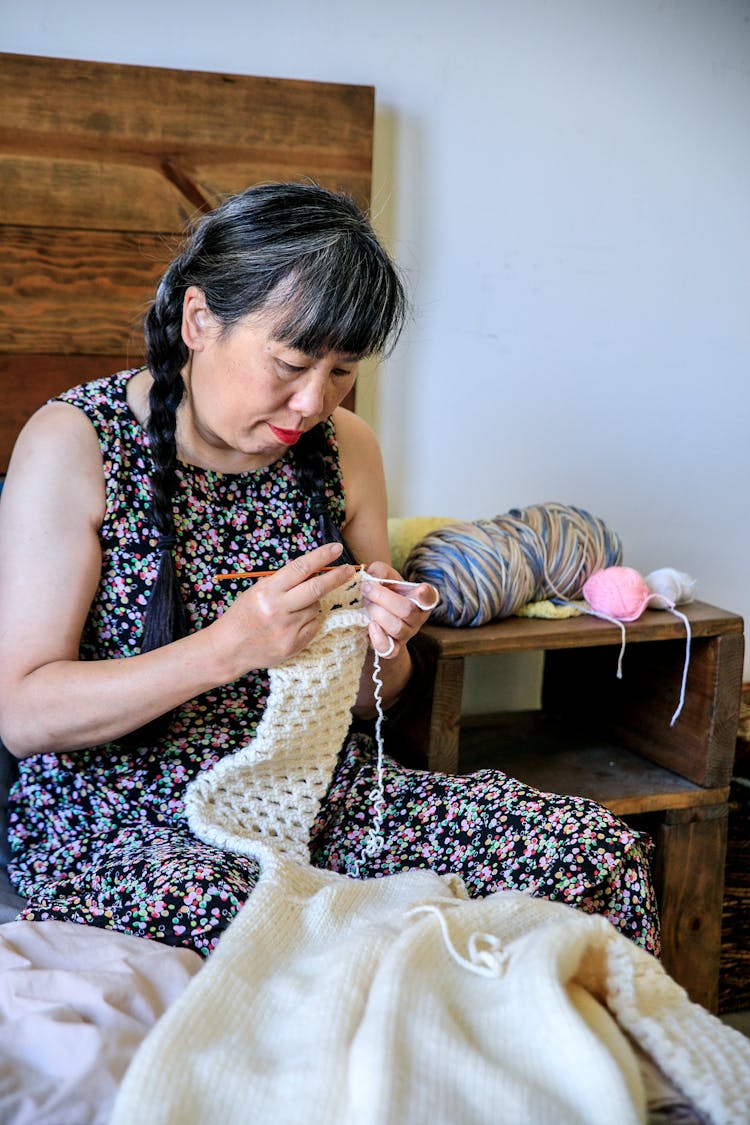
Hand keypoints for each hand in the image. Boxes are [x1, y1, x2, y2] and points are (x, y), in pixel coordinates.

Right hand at [209, 542, 355, 679]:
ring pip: (316, 607)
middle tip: (349, 569)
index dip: (321, 556)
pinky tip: (294, 622)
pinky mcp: (294, 644)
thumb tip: (311, 569)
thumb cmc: (243, 616)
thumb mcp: (257, 591)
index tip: (336, 549)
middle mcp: (279, 609)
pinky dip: (310, 620)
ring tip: (294, 608)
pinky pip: (314, 625)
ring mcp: (288, 628)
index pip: (300, 568)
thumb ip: (282, 581)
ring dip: (312, 603)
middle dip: (336, 577)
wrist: (229, 649)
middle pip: (317, 588)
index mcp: (268, 591)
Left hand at [361, 561, 438, 659]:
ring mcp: (407, 634)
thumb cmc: (384, 591)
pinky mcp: (394, 648)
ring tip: (367, 605)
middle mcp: (418, 617)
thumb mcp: (383, 576)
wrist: (375, 614)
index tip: (420, 589)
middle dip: (383, 598)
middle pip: (407, 610)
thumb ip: (379, 571)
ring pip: (397, 627)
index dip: (426, 595)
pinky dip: (378, 637)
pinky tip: (370, 625)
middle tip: (367, 589)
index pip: (430, 598)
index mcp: (420, 599)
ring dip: (377, 613)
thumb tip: (373, 578)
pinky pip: (388, 649)